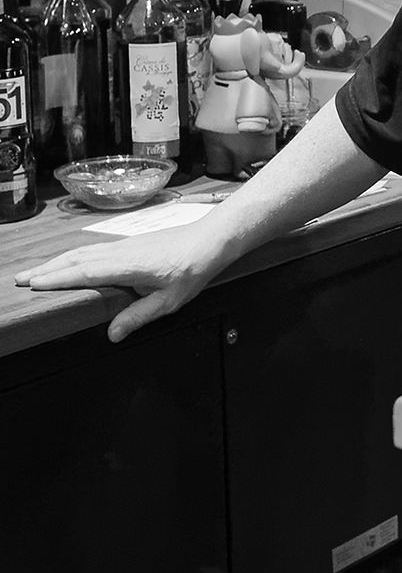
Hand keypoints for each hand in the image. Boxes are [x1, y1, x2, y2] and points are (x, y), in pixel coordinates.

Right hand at [17, 228, 225, 343]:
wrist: (210, 239)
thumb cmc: (193, 269)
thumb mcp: (170, 301)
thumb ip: (139, 316)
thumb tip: (112, 334)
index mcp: (130, 266)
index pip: (87, 273)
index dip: (59, 279)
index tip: (35, 284)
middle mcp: (122, 252)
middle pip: (76, 260)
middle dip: (47, 269)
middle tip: (19, 279)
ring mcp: (123, 245)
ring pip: (82, 252)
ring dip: (56, 261)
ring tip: (35, 272)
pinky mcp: (127, 244)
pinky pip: (92, 249)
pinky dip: (72, 256)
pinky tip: (66, 262)